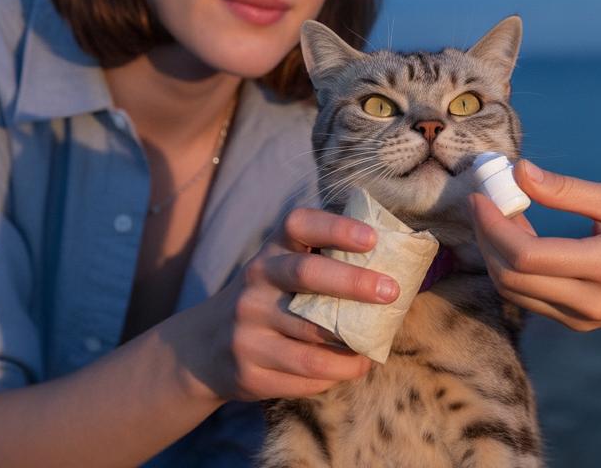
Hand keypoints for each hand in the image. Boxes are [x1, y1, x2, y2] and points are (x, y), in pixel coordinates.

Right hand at [183, 208, 399, 401]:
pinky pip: (303, 376)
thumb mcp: (282, 269)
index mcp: (270, 252)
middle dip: (353, 282)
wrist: (206, 346)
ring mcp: (247, 328)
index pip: (298, 224)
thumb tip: (394, 265)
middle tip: (390, 292)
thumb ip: (323, 262)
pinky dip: (335, 374)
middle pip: (306, 274)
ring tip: (375, 348)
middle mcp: (255, 284)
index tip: (372, 239)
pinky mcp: (248, 369)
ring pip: (311, 340)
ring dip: (352, 347)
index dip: (336, 228)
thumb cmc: (268, 299)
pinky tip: (350, 369)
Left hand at [472, 160, 600, 331]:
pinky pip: (530, 299)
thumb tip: (520, 171)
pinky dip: (514, 269)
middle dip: (486, 236)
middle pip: (510, 277)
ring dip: (495, 253)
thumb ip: (569, 190)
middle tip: (486, 201)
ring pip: (514, 292)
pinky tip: (521, 238)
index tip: (482, 194)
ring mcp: (583, 319)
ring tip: (500, 215)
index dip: (493, 224)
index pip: (527, 255)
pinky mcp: (579, 324)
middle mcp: (590, 301)